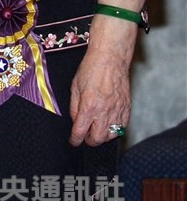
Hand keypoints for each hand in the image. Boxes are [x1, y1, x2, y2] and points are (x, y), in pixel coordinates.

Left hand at [69, 0, 145, 145]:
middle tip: (85, 136)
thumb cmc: (90, 69)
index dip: (75, 140)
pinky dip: (115, 129)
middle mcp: (104, 112)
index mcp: (89, 106)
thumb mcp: (75, 86)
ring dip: (102, 136)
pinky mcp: (127, 108)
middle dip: (89, 140)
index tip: (73, 141)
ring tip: (97, 129)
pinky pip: (122, 127)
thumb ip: (74, 107)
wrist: (110, 58)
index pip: (80, 132)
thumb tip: (76, 121)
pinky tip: (109, 123)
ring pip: (111, 136)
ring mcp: (117, 111)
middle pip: (97, 139)